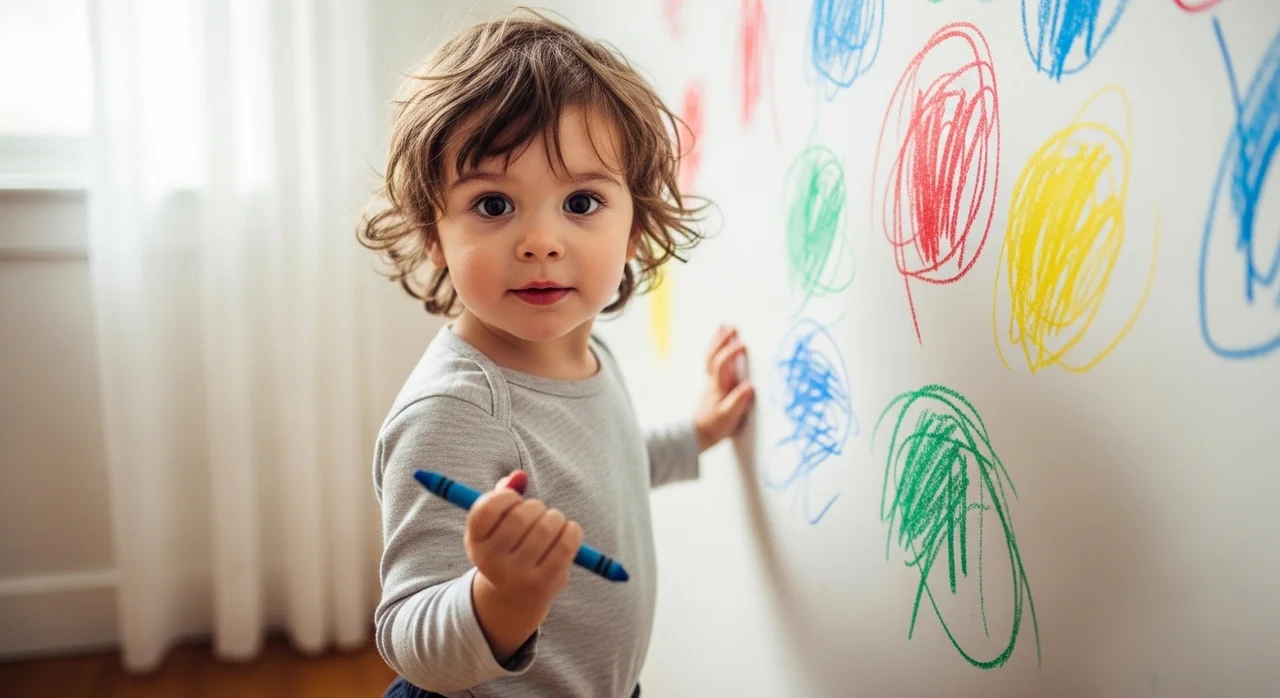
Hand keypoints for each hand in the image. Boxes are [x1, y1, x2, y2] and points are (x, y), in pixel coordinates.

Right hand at [465, 471, 583, 660]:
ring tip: (553, 523)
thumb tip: (519, 476)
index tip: (515, 499)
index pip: (487, 509)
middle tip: (539, 513)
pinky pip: (565, 544)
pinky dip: (572, 530)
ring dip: (555, 517)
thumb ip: (503, 494)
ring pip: (546, 526)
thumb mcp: (497, 525)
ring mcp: (516, 575)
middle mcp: (491, 562)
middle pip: (521, 515)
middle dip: (536, 506)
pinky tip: (568, 532)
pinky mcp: (542, 583)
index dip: (506, 496)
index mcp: (475, 543)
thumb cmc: (508, 548)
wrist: (515, 598)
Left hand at [693, 324, 755, 451]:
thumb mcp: (729, 417)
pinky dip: (716, 351)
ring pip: (711, 357)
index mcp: (719, 386)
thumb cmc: (714, 427)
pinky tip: (719, 348)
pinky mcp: (713, 387)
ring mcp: (712, 383)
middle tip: (731, 326)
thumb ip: (738, 402)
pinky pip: (713, 362)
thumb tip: (749, 386)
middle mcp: (714, 381)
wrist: (697, 436)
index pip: (722, 363)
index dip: (730, 353)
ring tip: (722, 328)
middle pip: (714, 355)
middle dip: (722, 340)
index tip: (742, 345)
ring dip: (717, 342)